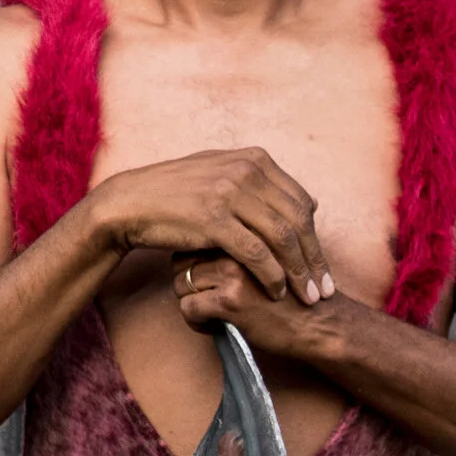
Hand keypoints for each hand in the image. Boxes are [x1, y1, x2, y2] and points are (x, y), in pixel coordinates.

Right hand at [87, 148, 336, 305]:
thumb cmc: (176, 192)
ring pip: (283, 238)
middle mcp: (245, 171)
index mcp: (253, 159)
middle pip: (298, 221)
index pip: (301, 201)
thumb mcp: (221, 173)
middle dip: (315, 259)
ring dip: (299, 272)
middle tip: (323, 288)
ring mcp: (229, 193)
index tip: (320, 265)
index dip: (315, 237)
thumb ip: (261, 184)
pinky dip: (272, 276)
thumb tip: (307, 201)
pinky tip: (276, 292)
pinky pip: (256, 253)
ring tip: (307, 297)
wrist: (132, 202)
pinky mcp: (214, 219)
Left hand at [172, 250, 347, 358]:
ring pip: (181, 284)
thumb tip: (206, 242)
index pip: (194, 241)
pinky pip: (189, 308)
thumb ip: (245, 244)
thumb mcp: (270, 255)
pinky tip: (213, 326)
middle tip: (204, 297)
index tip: (206, 278)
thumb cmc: (293, 291)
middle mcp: (235, 248)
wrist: (320, 322)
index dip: (194, 261)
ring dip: (190, 302)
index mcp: (243, 233)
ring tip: (209, 314)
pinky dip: (195, 321)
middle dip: (187, 281)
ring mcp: (231, 274)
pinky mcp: (230, 302)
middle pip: (181, 260)